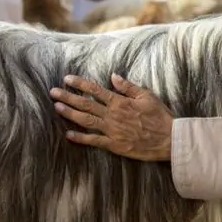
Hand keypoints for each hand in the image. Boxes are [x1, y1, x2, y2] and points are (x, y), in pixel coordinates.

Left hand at [50, 73, 174, 160]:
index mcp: (120, 102)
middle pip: (86, 104)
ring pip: (86, 120)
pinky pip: (93, 140)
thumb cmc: (159, 116)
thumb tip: (112, 76)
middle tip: (53, 92)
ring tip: (57, 107)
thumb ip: (128, 87)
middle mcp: (113, 115)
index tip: (67, 79)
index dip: (80, 84)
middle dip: (68, 97)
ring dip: (70, 114)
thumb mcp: (146, 96)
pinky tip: (68, 134)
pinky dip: (80, 138)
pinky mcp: (114, 145)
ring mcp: (112, 131)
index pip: (95, 90)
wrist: (168, 139)